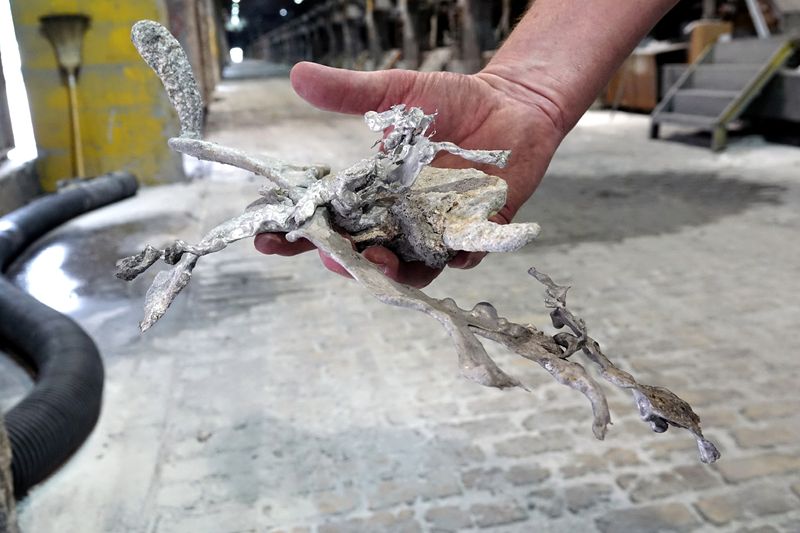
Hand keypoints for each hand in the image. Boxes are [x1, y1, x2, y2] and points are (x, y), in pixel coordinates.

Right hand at [255, 61, 566, 286]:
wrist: (511, 104)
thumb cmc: (451, 102)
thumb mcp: (396, 92)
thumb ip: (350, 93)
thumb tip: (297, 76)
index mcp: (373, 194)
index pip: (327, 221)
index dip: (294, 235)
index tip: (265, 240)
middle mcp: (399, 220)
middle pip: (360, 254)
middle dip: (340, 260)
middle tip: (327, 254)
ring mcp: (434, 230)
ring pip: (407, 268)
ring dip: (390, 272)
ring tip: (376, 261)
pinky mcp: (473, 233)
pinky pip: (459, 258)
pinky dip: (452, 260)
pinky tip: (447, 252)